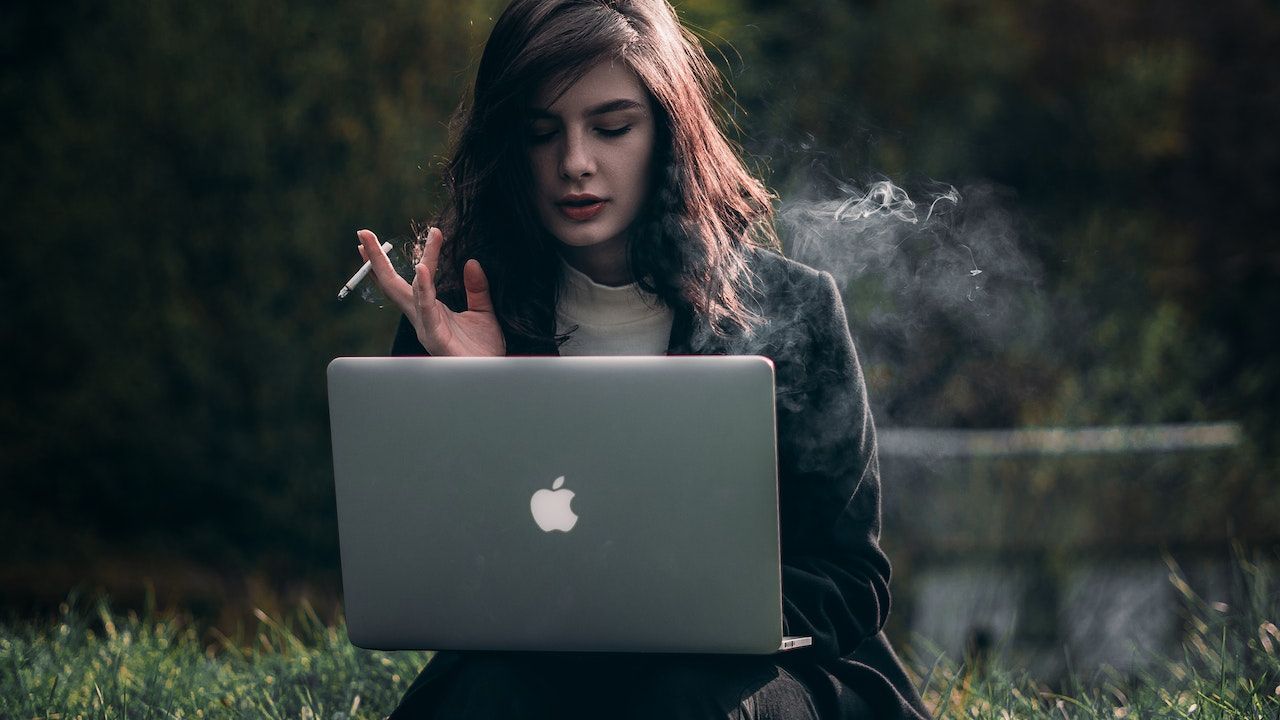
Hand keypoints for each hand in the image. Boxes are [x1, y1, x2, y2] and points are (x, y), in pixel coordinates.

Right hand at [356, 227, 505, 356]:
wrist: (491, 373)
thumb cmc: (483, 349)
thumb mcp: (482, 312)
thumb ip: (476, 289)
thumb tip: (470, 262)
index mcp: (429, 310)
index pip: (413, 278)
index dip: (417, 254)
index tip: (431, 230)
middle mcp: (421, 316)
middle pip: (392, 284)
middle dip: (375, 260)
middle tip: (363, 233)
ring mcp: (425, 326)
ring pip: (404, 291)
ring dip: (385, 267)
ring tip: (375, 243)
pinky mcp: (434, 336)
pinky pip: (426, 308)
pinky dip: (423, 289)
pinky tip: (420, 270)